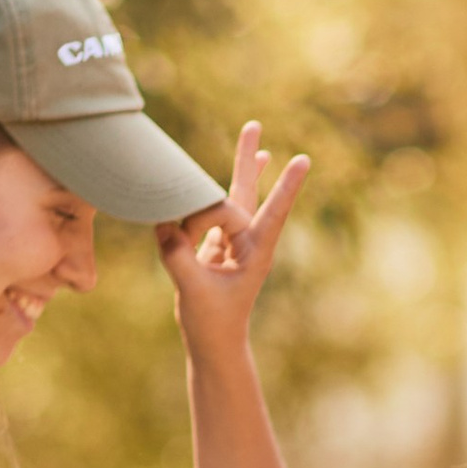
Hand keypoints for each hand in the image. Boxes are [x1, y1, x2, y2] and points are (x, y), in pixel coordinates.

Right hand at [159, 120, 310, 354]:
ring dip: (241, 166)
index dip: (285, 186)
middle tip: (255, 124)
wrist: (214, 343)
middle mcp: (246, 242)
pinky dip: (205, 194)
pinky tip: (210, 179)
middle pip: (248, 192)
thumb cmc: (212, 323)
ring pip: (230, 197)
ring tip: (254, 135)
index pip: (272, 212)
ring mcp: (230, 242)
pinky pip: (209, 212)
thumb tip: (163, 225)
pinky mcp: (213, 246)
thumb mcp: (194, 291)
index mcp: (255, 252)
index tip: (303, 160)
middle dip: (250, 159)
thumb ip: (179, 257)